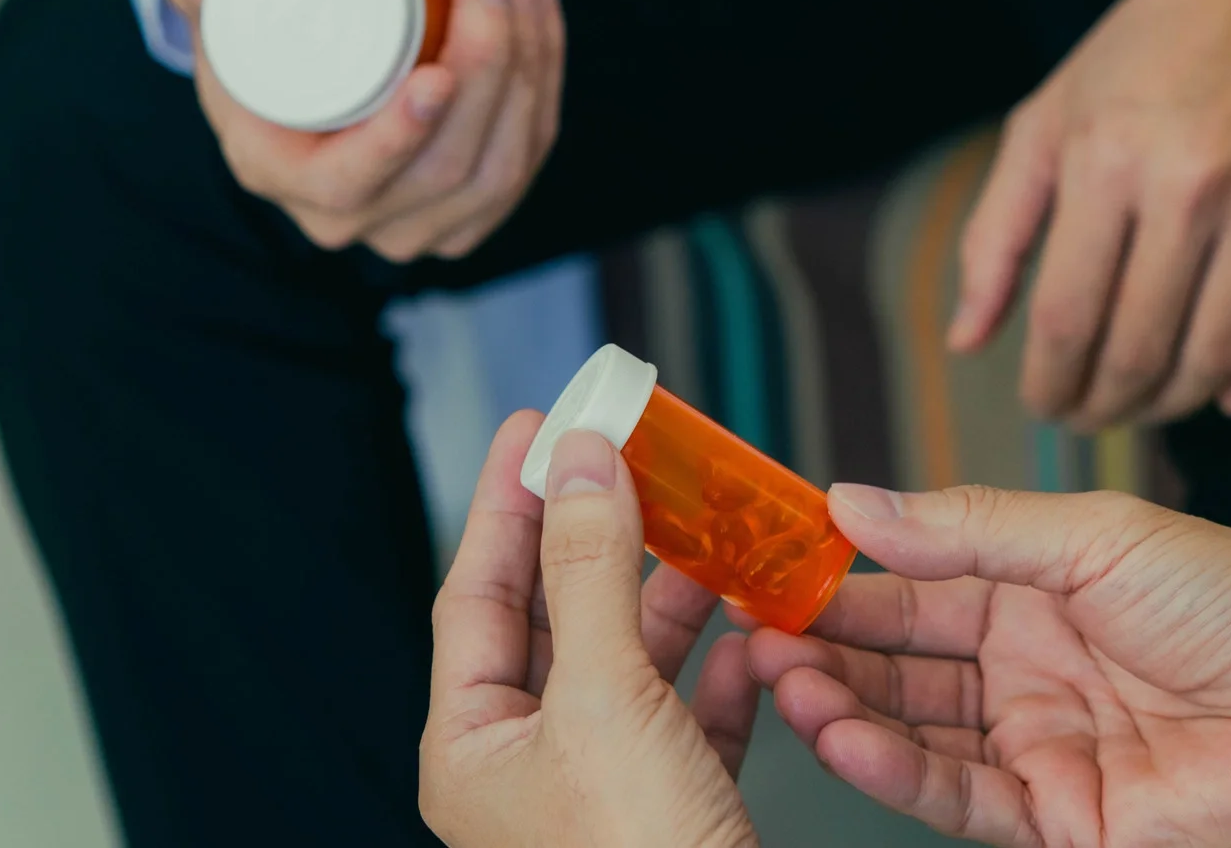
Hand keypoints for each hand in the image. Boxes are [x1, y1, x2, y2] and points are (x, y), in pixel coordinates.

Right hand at [165, 0, 565, 261]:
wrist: (310, 45)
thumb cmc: (258, 15)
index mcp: (281, 176)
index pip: (350, 182)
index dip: (401, 138)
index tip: (437, 74)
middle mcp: (355, 218)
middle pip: (448, 167)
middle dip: (490, 66)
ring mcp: (425, 220)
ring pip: (502, 163)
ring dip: (529, 65)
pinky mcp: (479, 202)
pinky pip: (528, 152)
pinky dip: (545, 80)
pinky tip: (542, 14)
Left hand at [421, 412, 760, 847]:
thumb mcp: (606, 699)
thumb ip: (591, 572)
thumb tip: (580, 463)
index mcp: (472, 748)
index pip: (478, 592)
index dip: (509, 499)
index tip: (539, 422)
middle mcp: (527, 767)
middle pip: (558, 616)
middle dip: (602, 535)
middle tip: (628, 453)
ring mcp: (601, 789)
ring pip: (632, 661)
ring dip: (676, 596)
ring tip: (709, 532)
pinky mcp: (674, 808)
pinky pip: (694, 718)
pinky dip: (728, 673)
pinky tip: (758, 638)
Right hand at [747, 484, 1230, 846]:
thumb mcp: (1099, 536)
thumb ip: (971, 530)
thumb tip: (857, 503)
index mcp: (1045, 584)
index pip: (919, 576)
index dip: (843, 569)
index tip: (768, 557)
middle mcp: (1033, 663)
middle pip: (901, 656)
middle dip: (824, 641)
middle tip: (749, 624)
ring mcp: (1042, 742)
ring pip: (912, 727)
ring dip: (840, 703)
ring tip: (778, 676)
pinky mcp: (1056, 819)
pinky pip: (951, 791)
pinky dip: (887, 767)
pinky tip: (837, 732)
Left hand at [951, 0, 1230, 428]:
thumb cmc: (1154, 40)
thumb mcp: (1052, 114)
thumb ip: (998, 230)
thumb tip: (969, 338)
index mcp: (1104, 161)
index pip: (1067, 322)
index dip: (1051, 386)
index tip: (1047, 405)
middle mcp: (1187, 185)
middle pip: (1140, 349)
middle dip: (1107, 405)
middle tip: (1096, 415)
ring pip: (1218, 352)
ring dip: (1179, 401)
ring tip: (1155, 402)